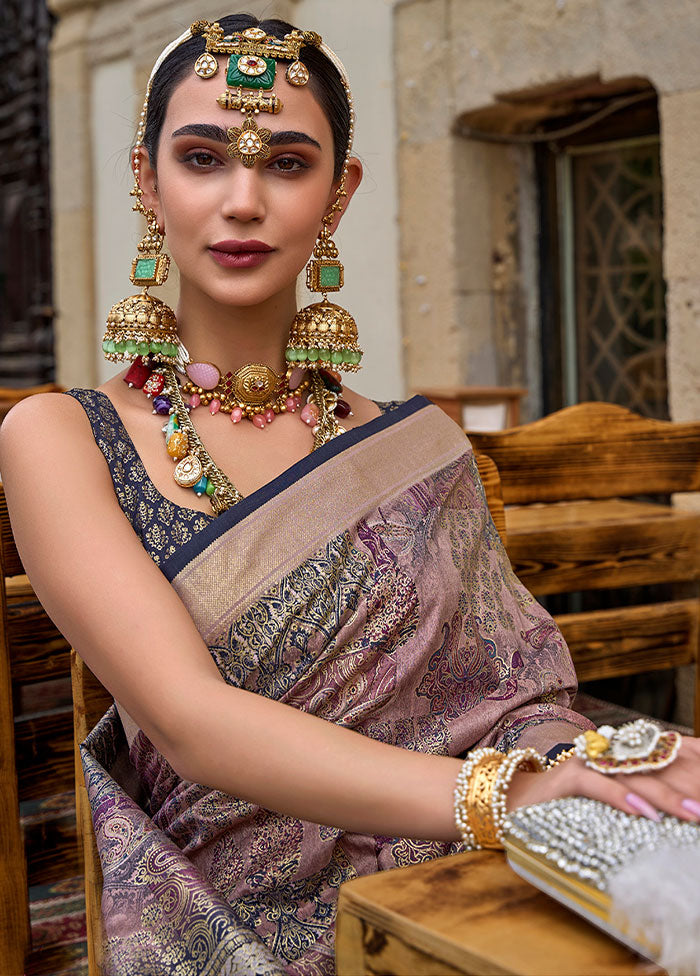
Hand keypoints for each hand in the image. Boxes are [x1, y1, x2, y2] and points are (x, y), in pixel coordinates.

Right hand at [506, 735, 699, 821]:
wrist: (512, 801)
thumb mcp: (606, 802)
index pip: (663, 758)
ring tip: (691, 813)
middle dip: (686, 788)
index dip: (689, 771)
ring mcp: (587, 762)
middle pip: (655, 769)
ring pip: (633, 777)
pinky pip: (599, 785)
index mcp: (620, 757)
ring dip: (666, 796)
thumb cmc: (564, 807)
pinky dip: (621, 798)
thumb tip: (673, 817)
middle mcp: (606, 754)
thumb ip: (634, 800)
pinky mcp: (567, 776)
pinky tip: (644, 813)